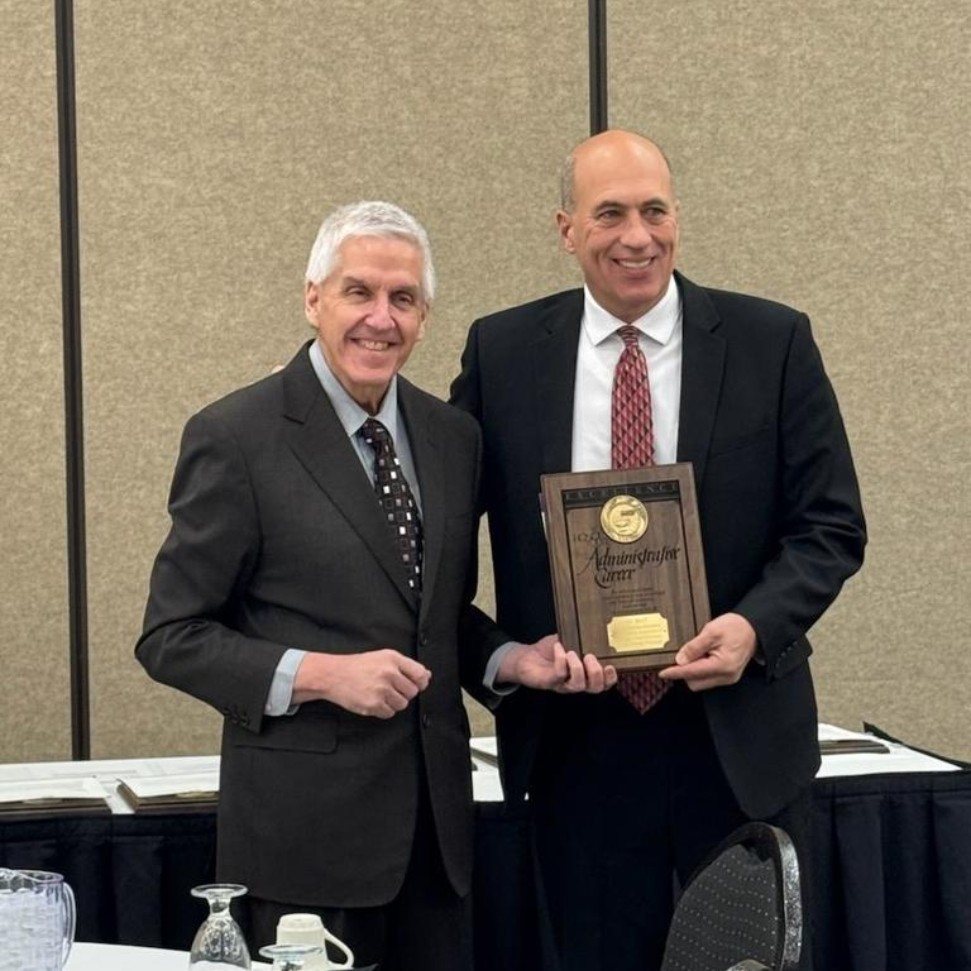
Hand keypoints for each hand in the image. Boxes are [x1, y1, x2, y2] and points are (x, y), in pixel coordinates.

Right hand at [292, 649, 430, 717]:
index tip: (417, 685)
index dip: (421, 682)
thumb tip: (427, 675)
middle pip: (412, 692)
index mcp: (393, 659)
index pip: (420, 674)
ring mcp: (381, 689)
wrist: (333, 675)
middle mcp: (388, 673)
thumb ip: (406, 666)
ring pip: (402, 704)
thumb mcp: (383, 658)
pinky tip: (374, 701)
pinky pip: (389, 713)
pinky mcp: (373, 704)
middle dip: (404, 693)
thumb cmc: (359, 666)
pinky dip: (384, 710)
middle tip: (391, 689)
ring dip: (394, 703)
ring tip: (381, 694)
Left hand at [497, 635, 617, 693]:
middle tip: (590, 657)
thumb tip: (594, 624)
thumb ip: (582, 638)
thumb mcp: (570, 641)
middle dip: (596, 673)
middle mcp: (577, 682)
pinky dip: (560, 660)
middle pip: (595, 688)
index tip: (611, 666)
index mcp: (586, 673)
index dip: (610, 678)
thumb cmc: (551, 650)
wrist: (527, 656)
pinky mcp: (549, 682)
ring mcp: (563, 684)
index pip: (604, 683)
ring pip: (578, 685)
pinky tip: (558, 648)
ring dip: (578, 668)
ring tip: (572, 653)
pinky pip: (559, 675)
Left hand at [658, 613, 756, 690]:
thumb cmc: (736, 628)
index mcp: (722, 665)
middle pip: (695, 682)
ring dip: (693, 670)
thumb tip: (680, 660)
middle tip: (683, 654)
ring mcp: (728, 677)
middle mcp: (726, 676)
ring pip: (701, 681)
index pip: (692, 673)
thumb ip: (694, 647)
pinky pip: (708, 678)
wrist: (754, 628)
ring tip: (697, 652)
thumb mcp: (712, 631)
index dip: (675, 672)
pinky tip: (703, 656)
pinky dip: (701, 669)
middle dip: (685, 671)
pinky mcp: (728, 676)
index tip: (663, 672)